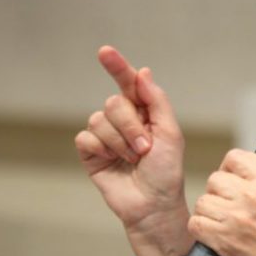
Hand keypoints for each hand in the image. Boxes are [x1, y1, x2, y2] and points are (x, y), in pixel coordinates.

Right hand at [75, 46, 193, 255]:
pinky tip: (113, 162)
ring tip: (133, 158)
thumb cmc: (166, 170)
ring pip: (98, 120)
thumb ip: (157, 101)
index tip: (105, 51)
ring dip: (120, 142)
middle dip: (131, 126)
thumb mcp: (170, 133)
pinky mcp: (91, 152)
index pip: (128, 82)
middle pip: (113, 103)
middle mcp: (123, 119)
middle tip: (145, 147)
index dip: (117, 66)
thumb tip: (142, 72)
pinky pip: (85, 138)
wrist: (152, 204)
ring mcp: (105, 136)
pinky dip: (102, 150)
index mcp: (144, 111)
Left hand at [190, 149, 255, 255]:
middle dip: (218, 193)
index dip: (229, 169)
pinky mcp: (223, 240)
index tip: (232, 180)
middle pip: (214, 180)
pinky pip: (196, 224)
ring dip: (209, 213)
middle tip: (227, 207)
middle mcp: (250, 194)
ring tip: (221, 223)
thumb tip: (239, 183)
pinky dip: (202, 230)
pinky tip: (214, 236)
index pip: (235, 158)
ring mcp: (235, 217)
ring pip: (203, 202)